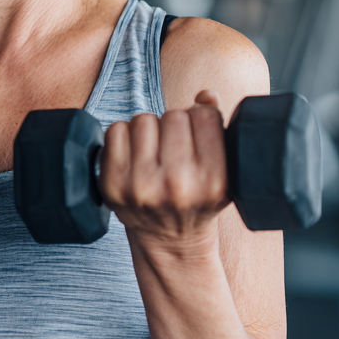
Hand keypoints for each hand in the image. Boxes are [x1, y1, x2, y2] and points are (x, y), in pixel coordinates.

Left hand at [98, 91, 228, 250]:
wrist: (170, 243)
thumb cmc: (199, 201)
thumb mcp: (225, 173)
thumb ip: (218, 130)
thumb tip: (205, 95)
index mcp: (213, 182)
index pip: (204, 116)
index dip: (201, 118)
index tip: (199, 132)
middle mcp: (177, 185)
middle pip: (174, 115)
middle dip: (176, 124)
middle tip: (175, 144)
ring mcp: (141, 186)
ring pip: (144, 119)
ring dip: (150, 128)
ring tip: (156, 148)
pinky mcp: (113, 184)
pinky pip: (116, 130)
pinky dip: (125, 135)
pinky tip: (135, 153)